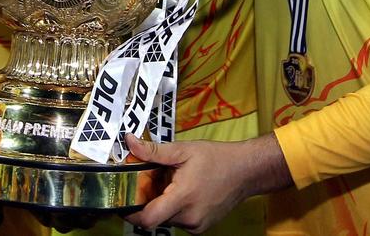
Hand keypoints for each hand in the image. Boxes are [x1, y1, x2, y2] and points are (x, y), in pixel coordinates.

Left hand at [124, 134, 290, 232]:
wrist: (246, 171)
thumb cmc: (217, 158)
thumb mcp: (183, 150)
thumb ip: (154, 150)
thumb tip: (129, 142)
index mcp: (183, 198)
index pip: (148, 219)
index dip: (130, 212)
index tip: (123, 199)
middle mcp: (189, 217)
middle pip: (155, 218)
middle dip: (147, 201)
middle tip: (149, 181)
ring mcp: (197, 225)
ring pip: (167, 219)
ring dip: (161, 204)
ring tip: (169, 183)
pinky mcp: (202, 227)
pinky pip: (179, 221)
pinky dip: (174, 208)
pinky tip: (180, 191)